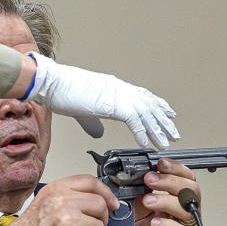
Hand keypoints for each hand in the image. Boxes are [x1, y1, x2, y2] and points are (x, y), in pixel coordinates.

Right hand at [0, 175, 118, 225]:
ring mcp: (68, 222)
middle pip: (100, 205)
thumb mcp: (43, 203)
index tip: (112, 203)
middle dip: (100, 220)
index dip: (106, 193)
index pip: (90, 182)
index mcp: (55, 190)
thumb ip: (67, 197)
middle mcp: (62, 202)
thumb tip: (97, 201)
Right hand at [26, 53, 179, 148]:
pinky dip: (142, 133)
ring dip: (157, 129)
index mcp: (114, 86)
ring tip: (166, 142)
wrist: (53, 83)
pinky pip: (134, 121)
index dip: (157, 105)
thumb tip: (99, 132)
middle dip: (163, 120)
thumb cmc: (62, 91)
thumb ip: (93, 122)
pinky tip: (146, 143)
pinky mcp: (113, 103)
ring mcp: (118, 95)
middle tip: (173, 132)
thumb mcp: (82, 108)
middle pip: (149, 104)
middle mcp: (120, 88)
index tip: (167, 113)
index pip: (142, 96)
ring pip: (146, 113)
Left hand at [133, 158, 200, 225]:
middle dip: (169, 181)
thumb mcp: (144, 216)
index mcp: (178, 202)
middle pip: (190, 190)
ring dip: (166, 201)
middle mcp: (187, 213)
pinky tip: (156, 223)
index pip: (185, 179)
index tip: (160, 163)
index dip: (175, 169)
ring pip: (187, 209)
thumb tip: (132, 184)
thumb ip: (141, 200)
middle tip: (150, 179)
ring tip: (149, 201)